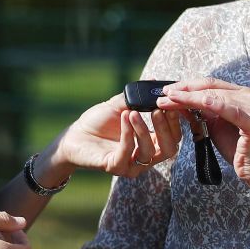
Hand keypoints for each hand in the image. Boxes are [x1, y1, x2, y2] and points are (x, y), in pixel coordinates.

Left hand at [55, 93, 181, 177]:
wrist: (74, 136)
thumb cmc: (98, 122)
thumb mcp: (119, 107)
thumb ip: (137, 98)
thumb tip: (152, 81)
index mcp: (151, 143)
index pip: (173, 137)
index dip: (175, 122)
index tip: (171, 104)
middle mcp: (145, 157)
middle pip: (169, 148)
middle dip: (166, 128)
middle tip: (159, 110)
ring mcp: (131, 165)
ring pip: (148, 152)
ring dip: (142, 129)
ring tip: (132, 112)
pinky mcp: (116, 167)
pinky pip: (127, 152)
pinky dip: (127, 133)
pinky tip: (124, 117)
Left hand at [157, 77, 249, 184]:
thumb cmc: (235, 145)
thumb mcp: (212, 125)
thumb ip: (198, 111)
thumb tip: (175, 101)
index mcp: (238, 93)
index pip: (208, 84)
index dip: (186, 85)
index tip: (165, 90)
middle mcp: (247, 96)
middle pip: (209, 88)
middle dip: (184, 91)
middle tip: (162, 95)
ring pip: (215, 97)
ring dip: (190, 98)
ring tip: (170, 100)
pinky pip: (230, 110)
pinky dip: (214, 104)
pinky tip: (200, 102)